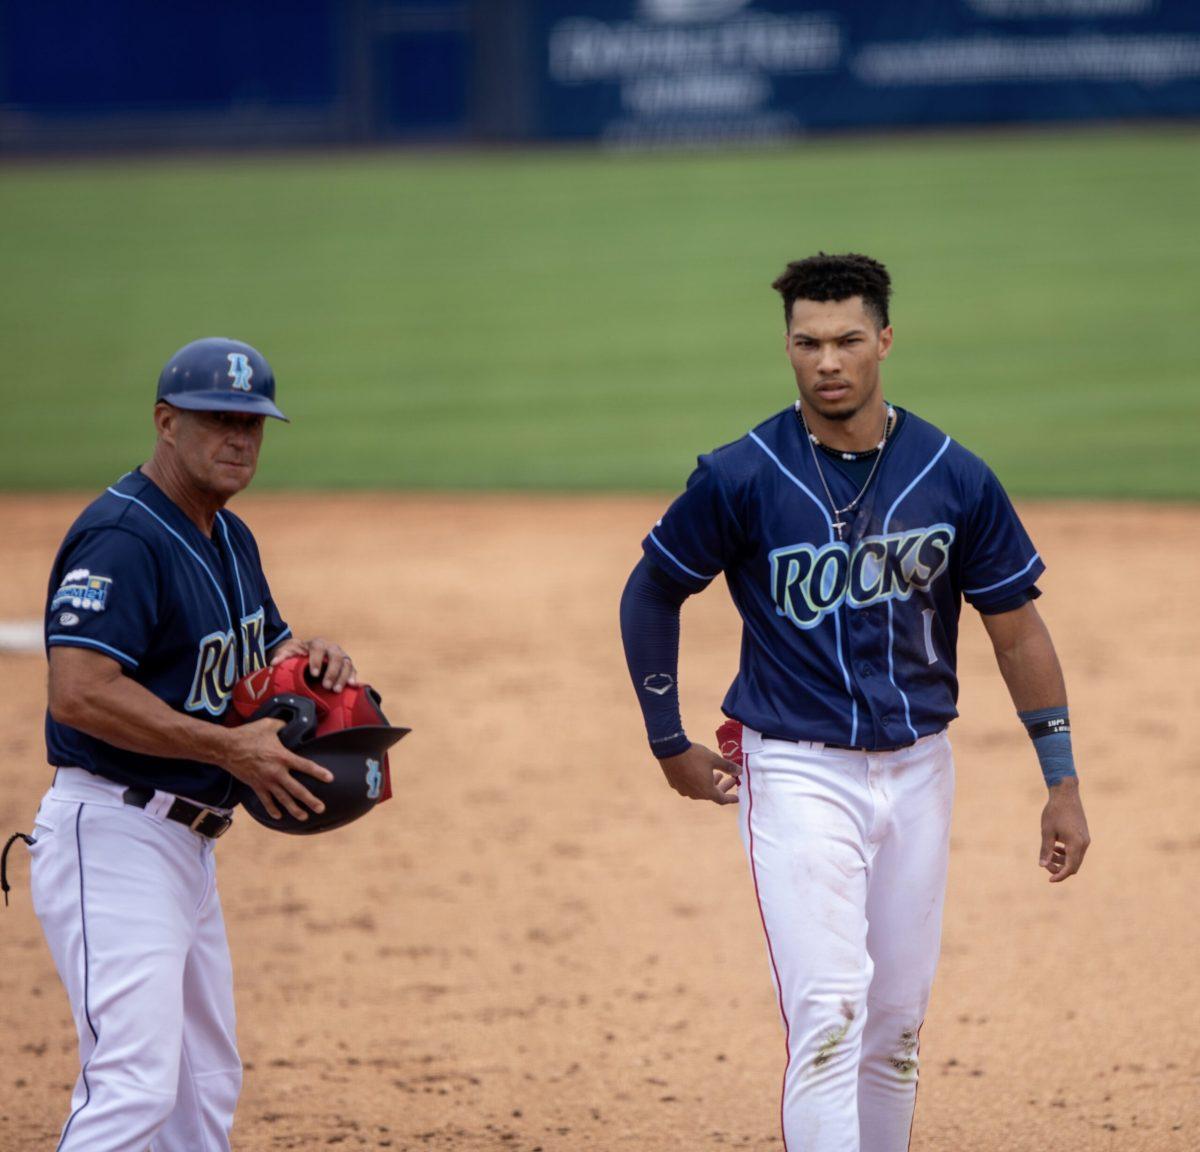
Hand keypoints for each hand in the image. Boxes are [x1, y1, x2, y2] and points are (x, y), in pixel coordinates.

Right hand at [220, 718, 334, 821]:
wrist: (226, 748)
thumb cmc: (248, 735)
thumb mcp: (268, 725)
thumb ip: (282, 724)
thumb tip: (288, 722)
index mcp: (282, 757)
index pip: (305, 766)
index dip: (319, 772)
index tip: (330, 779)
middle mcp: (276, 772)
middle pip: (297, 790)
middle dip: (310, 800)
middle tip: (321, 808)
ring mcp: (265, 781)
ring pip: (283, 799)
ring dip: (294, 809)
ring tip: (304, 817)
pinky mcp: (255, 786)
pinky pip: (266, 801)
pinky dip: (272, 810)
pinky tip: (279, 816)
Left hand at [270, 637, 356, 691]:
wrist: (307, 657)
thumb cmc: (298, 656)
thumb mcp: (288, 653)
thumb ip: (282, 656)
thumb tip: (274, 663)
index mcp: (317, 644)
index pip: (319, 648)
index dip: (317, 660)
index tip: (313, 673)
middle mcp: (332, 648)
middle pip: (336, 656)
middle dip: (332, 671)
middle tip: (326, 686)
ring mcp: (341, 656)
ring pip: (346, 663)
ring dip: (342, 677)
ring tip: (336, 690)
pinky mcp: (347, 666)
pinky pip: (353, 670)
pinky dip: (353, 677)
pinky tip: (352, 685)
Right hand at [658, 743, 741, 805]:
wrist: (671, 750)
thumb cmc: (695, 755)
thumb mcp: (714, 759)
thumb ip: (728, 767)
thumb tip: (740, 771)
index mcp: (706, 791)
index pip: (722, 799)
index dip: (731, 798)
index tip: (737, 798)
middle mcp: (695, 794)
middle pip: (712, 794)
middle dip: (722, 787)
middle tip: (731, 779)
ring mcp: (684, 790)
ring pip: (700, 790)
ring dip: (710, 784)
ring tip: (716, 774)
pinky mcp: (675, 784)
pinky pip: (689, 786)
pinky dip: (697, 782)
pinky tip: (698, 773)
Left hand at [1039, 776, 1089, 882]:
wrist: (1065, 794)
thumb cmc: (1054, 812)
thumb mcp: (1046, 832)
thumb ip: (1045, 850)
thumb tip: (1042, 866)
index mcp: (1075, 844)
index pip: (1070, 868)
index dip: (1060, 876)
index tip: (1049, 880)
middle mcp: (1084, 843)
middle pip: (1074, 865)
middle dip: (1060, 868)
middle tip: (1045, 864)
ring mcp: (1085, 839)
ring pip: (1076, 858)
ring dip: (1063, 860)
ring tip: (1050, 854)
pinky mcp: (1083, 835)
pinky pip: (1077, 850)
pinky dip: (1067, 853)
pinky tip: (1056, 847)